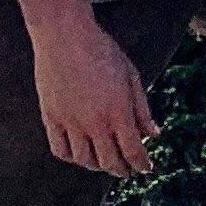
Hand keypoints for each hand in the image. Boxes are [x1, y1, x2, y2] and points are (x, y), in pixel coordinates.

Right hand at [29, 9, 157, 178]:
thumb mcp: (131, 76)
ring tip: (105, 162)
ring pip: (84, 160)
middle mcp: (94, 122)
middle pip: (109, 161)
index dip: (141, 164)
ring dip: (97, 166)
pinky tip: (80, 153)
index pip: (133, 151)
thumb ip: (142, 109)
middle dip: (122, 170)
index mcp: (118, 112)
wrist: (65, 35)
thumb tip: (154, 134)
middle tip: (127, 170)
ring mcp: (70, 122)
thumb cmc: (102, 51)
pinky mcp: (51, 118)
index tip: (146, 168)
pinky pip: (60, 150)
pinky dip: (72, 157)